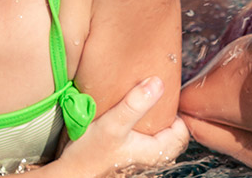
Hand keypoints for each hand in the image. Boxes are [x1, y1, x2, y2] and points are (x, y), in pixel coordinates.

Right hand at [58, 76, 189, 176]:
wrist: (68, 173)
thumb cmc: (89, 153)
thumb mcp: (113, 124)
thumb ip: (135, 104)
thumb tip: (157, 82)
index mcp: (156, 152)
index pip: (182, 131)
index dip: (177, 113)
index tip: (164, 97)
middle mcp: (151, 159)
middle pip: (169, 134)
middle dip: (163, 116)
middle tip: (151, 99)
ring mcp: (138, 160)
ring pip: (154, 137)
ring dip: (148, 122)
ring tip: (137, 107)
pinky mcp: (125, 158)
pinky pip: (139, 141)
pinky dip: (136, 130)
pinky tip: (123, 121)